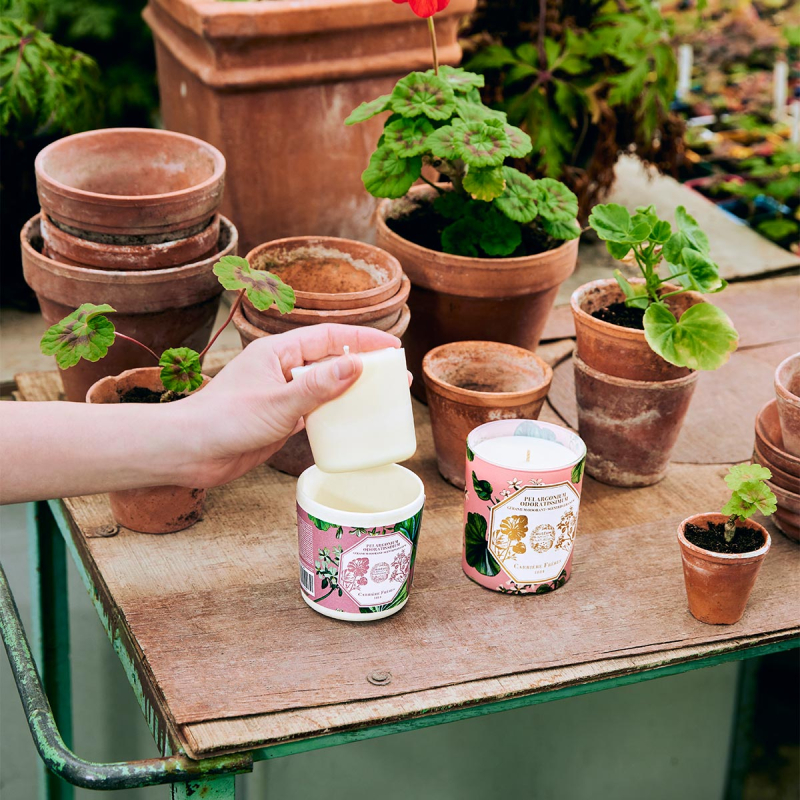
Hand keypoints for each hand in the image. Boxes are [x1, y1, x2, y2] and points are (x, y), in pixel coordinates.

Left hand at [177, 324, 400, 487]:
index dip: (363, 340)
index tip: (392, 348)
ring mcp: (282, 394)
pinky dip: (337, 415)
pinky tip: (354, 424)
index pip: (329, 337)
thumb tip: (356, 365)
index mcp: (278, 352)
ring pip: (326, 387)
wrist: (190, 452)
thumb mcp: (278, 403)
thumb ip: (318, 386)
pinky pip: (317, 412)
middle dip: (364, 366)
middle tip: (396, 377)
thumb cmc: (224, 421)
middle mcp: (282, 369)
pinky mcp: (281, 419)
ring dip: (353, 392)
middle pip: (331, 361)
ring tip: (383, 400)